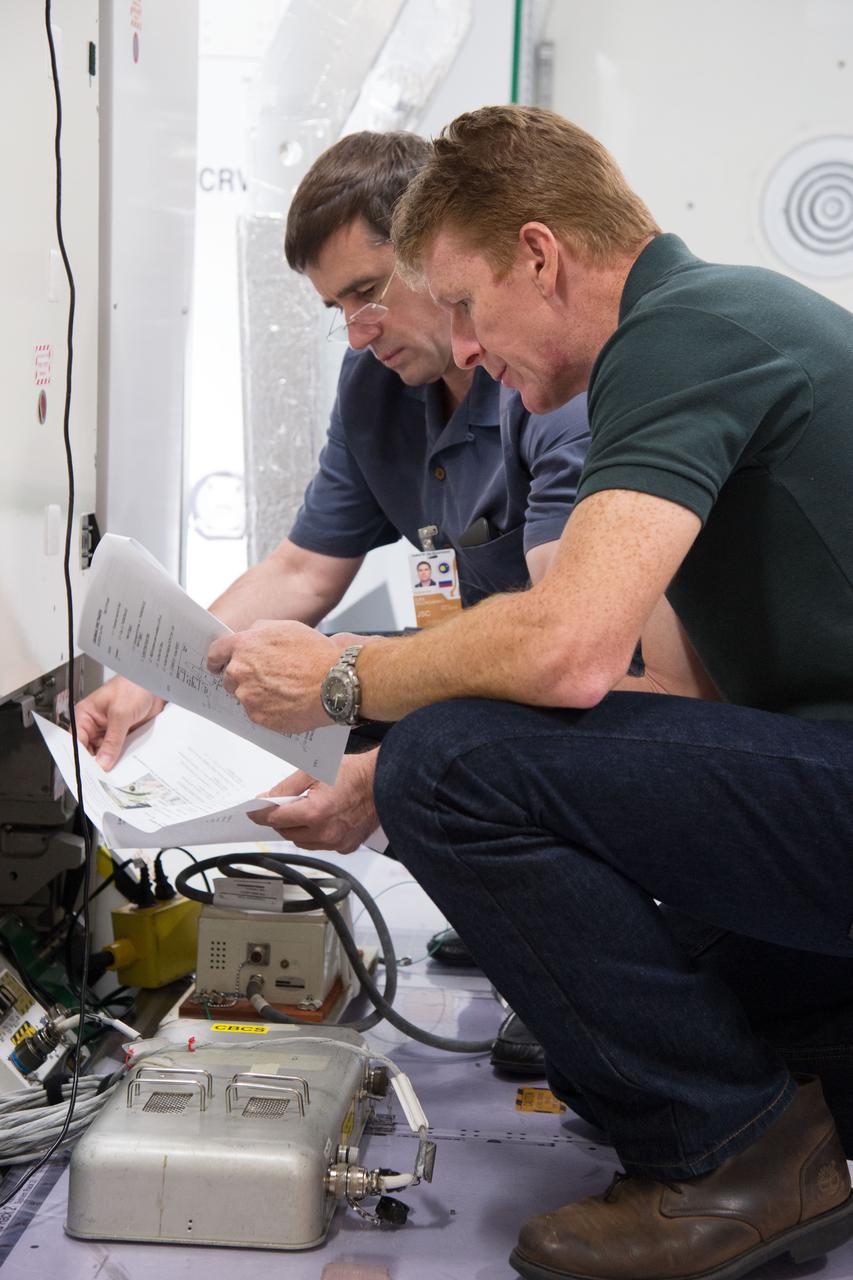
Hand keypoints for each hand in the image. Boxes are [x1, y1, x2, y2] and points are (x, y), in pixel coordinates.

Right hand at [73, 676, 165, 770]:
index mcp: (86, 714)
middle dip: (96, 762)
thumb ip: (112, 740)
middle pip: (90, 750)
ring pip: (106, 753)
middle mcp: (96, 724)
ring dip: (111, 761)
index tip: (88, 772)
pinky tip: (126, 763)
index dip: (80, 757)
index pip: (76, 741)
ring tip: (115, 771)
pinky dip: (123, 757)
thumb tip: (103, 761)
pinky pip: (120, 750)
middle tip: (103, 775)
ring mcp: (110, 730)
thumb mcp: (121, 714)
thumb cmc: (133, 685)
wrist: (156, 683)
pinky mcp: (124, 734)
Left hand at [206, 620, 339, 732]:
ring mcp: (248, 696)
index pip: (215, 653)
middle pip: (229, 678)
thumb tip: (250, 635)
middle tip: (266, 678)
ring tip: (283, 690)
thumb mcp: (286, 627)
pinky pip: (257, 713)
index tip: (217, 665)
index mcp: (244, 646)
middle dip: (243, 678)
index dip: (216, 660)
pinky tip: (286, 702)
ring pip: (244, 696)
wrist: (334, 683)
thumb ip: (260, 630)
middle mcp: (240, 671)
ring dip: (256, 694)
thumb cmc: (315, 655)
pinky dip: (268, 709)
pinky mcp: (258, 717)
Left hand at [249, 752, 378, 852]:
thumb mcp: (314, 771)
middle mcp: (325, 833)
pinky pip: (322, 845)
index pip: (276, 819)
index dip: (261, 814)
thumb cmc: (355, 773)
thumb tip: (267, 799)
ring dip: (297, 829)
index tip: (253, 811)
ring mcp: (337, 843)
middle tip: (280, 806)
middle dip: (280, 820)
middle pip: (287, 832)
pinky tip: (322, 820)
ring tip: (303, 811)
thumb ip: (287, 787)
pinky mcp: (347, 847)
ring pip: (303, 842)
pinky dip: (316, 835)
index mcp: (315, 813)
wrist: (387, 782)